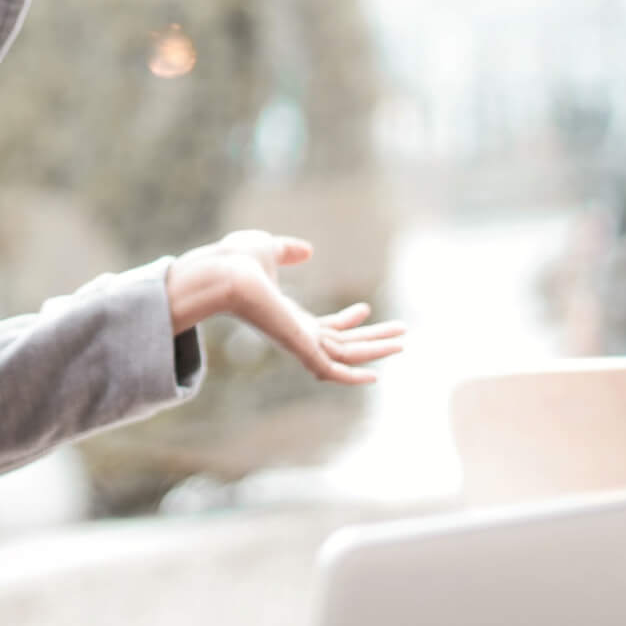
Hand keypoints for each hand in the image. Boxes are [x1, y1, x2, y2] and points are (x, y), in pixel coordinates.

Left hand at [166, 230, 406, 385]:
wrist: (221, 272)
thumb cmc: (236, 260)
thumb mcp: (268, 249)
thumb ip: (288, 250)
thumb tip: (307, 250)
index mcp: (287, 317)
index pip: (324, 328)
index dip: (347, 321)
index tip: (366, 308)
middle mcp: (294, 334)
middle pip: (343, 344)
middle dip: (373, 340)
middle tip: (402, 335)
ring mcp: (297, 342)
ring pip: (345, 355)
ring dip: (376, 350)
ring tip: (403, 342)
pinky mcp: (298, 347)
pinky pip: (331, 368)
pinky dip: (352, 376)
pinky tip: (375, 376)